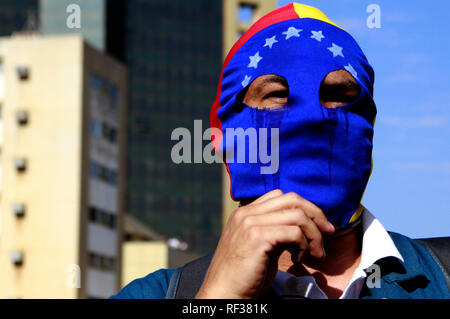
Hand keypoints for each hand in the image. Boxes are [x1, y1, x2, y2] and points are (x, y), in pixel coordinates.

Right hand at [195, 189, 334, 298]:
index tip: (318, 226)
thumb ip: (275, 230)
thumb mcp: (260, 245)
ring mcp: (250, 223)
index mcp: (246, 212)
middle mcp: (247, 213)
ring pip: (297, 215)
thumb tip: (304, 225)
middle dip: (315, 215)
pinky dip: (303, 246)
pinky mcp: (257, 237)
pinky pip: (294, 232)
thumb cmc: (244, 274)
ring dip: (313, 234)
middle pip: (292, 199)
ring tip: (313, 253)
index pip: (281, 196)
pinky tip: (298, 259)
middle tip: (327, 233)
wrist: (225, 292)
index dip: (304, 208)